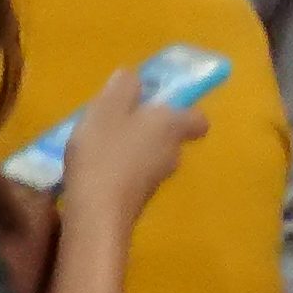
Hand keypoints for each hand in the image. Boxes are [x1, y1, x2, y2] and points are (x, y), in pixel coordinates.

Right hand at [58, 64, 203, 240]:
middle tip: (120, 118)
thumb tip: (134, 78)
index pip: (197, 119)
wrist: (96, 214)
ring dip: (133, 148)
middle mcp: (172, 153)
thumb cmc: (104, 152)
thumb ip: (123, 88)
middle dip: (150, 127)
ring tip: (100, 142)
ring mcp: (156, 181)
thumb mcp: (107, 108)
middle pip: (171, 137)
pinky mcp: (138, 200)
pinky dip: (120, 169)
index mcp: (170, 126)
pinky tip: (94, 167)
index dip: (185, 110)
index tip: (162, 103)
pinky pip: (135, 175)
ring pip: (151, 156)